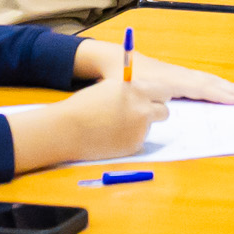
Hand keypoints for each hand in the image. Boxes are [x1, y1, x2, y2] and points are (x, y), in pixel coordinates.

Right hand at [12, 77, 168, 169]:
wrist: (69, 129)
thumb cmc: (85, 105)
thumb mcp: (111, 88)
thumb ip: (131, 90)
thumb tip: (146, 94)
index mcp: (137, 90)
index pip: (163, 91)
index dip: (158, 96)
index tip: (153, 99)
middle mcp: (143, 108)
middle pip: (164, 111)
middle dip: (155, 112)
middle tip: (140, 114)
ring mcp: (141, 129)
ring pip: (150, 127)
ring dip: (140, 126)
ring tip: (115, 125)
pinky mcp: (135, 145)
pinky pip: (139, 140)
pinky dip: (130, 139)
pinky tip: (112, 136)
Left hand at [122, 54, 233, 103]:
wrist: (112, 59)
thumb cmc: (119, 78)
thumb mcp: (129, 92)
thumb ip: (145, 101)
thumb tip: (163, 108)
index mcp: (169, 80)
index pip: (199, 88)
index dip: (218, 95)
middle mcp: (177, 75)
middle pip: (208, 82)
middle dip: (230, 90)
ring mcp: (177, 74)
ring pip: (206, 80)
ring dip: (226, 86)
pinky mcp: (175, 75)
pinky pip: (200, 80)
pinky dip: (214, 84)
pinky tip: (222, 87)